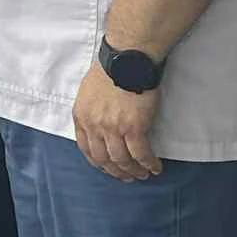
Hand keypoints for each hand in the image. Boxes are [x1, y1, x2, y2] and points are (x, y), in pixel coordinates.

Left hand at [72, 65, 163, 181]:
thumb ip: (92, 110)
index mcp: (81, 117)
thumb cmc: (112, 69)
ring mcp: (113, 128)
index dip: (98, 162)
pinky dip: (148, 164)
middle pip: (103, 159)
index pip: (86, 149)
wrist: (128, 59)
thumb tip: (100, 123)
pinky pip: (141, 154)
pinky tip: (155, 167)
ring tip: (142, 174)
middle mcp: (94, 126)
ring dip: (133, 171)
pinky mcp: (134, 128)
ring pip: (122, 160)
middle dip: (115, 171)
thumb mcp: (89, 91)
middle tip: (126, 177)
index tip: (107, 167)